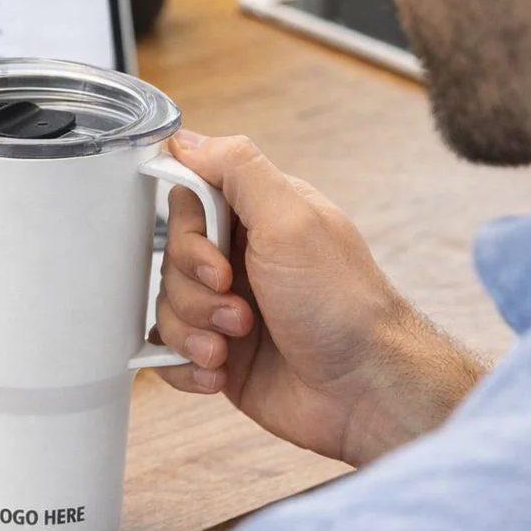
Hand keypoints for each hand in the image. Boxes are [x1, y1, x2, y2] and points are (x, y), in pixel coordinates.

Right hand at [153, 131, 483, 466]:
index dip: (187, 235)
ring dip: (193, 331)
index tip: (216, 261)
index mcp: (258, 217)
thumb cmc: (341, 305)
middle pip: (170, 259)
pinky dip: (186, 366)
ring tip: (233, 345)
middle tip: (240, 310)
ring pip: (166, 307)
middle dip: (195, 291)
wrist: (364, 392)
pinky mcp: (218, 355)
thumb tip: (186, 138)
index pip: (187, 202)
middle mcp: (240, 259)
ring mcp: (227, 308)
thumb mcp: (290, 220)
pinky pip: (168, 355)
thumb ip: (237, 168)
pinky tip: (219, 372)